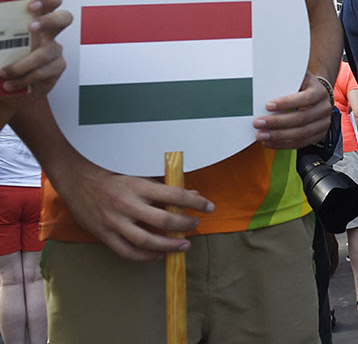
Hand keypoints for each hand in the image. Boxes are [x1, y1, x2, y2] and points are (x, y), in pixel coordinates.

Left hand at [0, 0, 72, 95]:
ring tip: (4, 72)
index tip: (31, 7)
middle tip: (30, 27)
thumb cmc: (1, 57)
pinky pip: (44, 72)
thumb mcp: (0, 40)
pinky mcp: (56, 68)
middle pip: (65, 18)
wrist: (3, 85)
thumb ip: (0, 34)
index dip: (46, 0)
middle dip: (49, 20)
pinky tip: (9, 84)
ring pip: (48, 52)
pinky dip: (24, 79)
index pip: (51, 1)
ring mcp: (54, 50)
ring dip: (24, 63)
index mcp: (36, 19)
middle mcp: (49, 32)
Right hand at [52, 158, 213, 261]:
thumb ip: (163, 186)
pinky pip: (127, 251)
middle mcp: (127, 204)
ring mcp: (114, 222)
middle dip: (184, 224)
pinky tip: (158, 255)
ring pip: (147, 240)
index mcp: (138, 186)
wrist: (75, 178)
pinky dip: (145, 257)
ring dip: (169, 245)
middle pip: (164, 220)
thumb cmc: (110, 173)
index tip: (208, 207)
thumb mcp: (138, 174)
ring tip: (184, 245)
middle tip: (195, 225)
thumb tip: (191, 194)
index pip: (174, 195)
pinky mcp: (103, 234)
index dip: (195, 203)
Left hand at [253, 71, 332, 148]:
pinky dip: (283, 144)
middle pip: (302, 118)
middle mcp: (324, 108)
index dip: (286, 103)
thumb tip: (264, 80)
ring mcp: (323, 123)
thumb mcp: (297, 77)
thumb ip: (286, 78)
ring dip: (278, 136)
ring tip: (262, 135)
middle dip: (277, 122)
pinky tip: (270, 142)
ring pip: (301, 133)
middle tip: (258, 123)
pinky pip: (301, 143)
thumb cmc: (303, 86)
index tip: (268, 105)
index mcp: (320, 92)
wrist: (318, 94)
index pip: (305, 98)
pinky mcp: (319, 135)